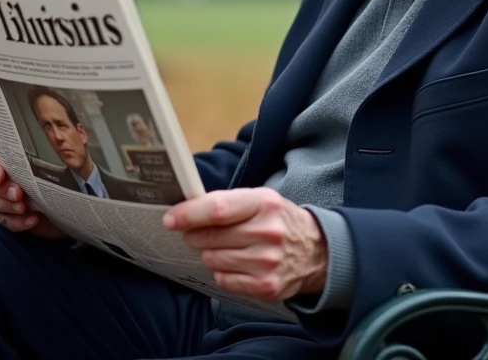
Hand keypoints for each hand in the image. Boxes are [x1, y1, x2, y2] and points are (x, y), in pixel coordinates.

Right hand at [0, 139, 66, 239]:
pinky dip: (17, 222)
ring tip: (26, 207)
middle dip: (1, 189)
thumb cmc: (63, 166)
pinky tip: (32, 220)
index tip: (0, 176)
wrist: (74, 193)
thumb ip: (44, 148)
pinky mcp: (6, 215)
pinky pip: (3, 220)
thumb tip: (49, 143)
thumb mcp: (54, 154)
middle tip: (19, 193)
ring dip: (7, 205)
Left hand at [163, 188, 327, 301]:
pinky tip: (237, 264)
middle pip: (210, 237)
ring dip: (211, 253)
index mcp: (265, 204)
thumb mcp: (261, 200)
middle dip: (194, 235)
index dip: (189, 214)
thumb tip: (186, 210)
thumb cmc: (280, 221)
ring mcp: (267, 262)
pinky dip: (223, 272)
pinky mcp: (265, 286)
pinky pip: (223, 279)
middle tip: (195, 233)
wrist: (317, 252)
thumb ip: (227, 203)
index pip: (217, 209)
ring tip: (227, 248)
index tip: (171, 219)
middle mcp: (268, 232)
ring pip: (212, 259)